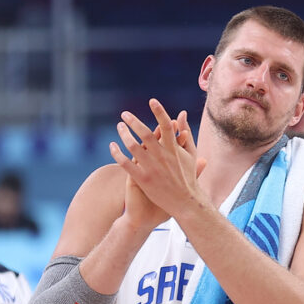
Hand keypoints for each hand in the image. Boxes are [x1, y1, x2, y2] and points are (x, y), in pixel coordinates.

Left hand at [109, 99, 207, 218]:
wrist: (184, 202)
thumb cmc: (188, 176)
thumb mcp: (190, 153)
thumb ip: (185, 132)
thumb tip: (181, 113)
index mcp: (174, 149)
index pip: (166, 125)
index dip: (159, 111)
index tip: (152, 101)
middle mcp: (162, 156)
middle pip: (145, 133)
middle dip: (133, 121)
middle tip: (124, 114)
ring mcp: (151, 168)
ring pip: (132, 146)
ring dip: (123, 134)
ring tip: (119, 127)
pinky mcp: (142, 179)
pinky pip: (125, 163)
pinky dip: (117, 153)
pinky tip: (112, 146)